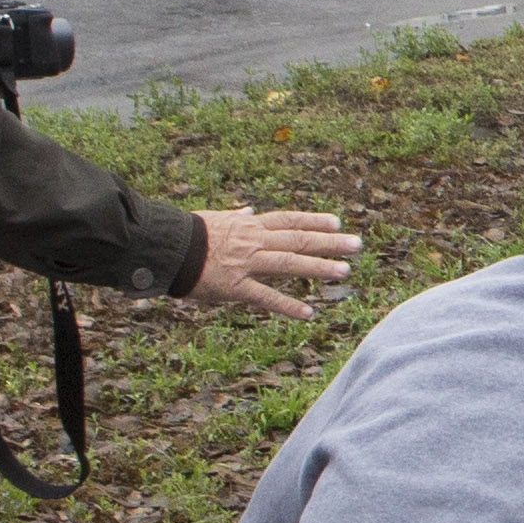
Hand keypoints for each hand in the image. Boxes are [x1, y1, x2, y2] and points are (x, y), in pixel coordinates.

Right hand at [192, 209, 361, 317]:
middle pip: (299, 239)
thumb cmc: (187, 234)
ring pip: (290, 264)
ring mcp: (246, 264)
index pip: (289, 220)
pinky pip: (265, 297)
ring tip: (344, 272)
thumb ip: (237, 216)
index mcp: (249, 225)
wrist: (165, 248)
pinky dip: (287, 306)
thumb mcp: (216, 219)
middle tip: (357, 244)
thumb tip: (249, 209)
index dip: (314, 220)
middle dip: (330, 242)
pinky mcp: (235, 287)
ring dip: (319, 268)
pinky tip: (308, 313)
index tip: (337, 221)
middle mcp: (254, 241)